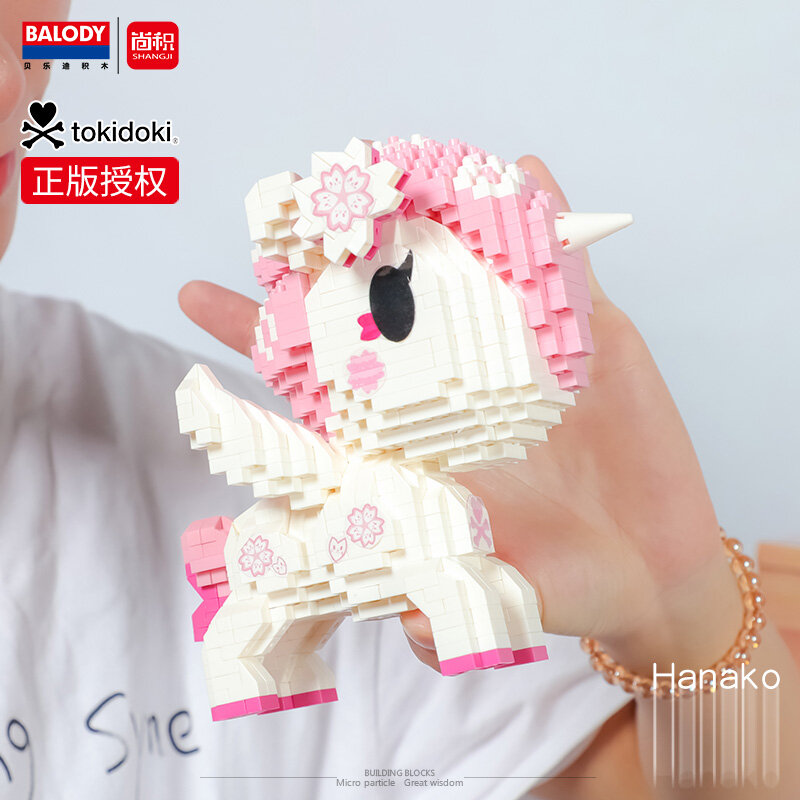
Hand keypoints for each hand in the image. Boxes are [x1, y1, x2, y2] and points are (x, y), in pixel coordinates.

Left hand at [179, 156, 740, 678]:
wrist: (654, 573)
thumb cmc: (567, 587)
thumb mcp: (500, 603)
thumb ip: (450, 614)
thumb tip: (411, 628)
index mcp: (413, 444)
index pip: (317, 385)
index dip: (256, 344)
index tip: (193, 299)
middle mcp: (454, 389)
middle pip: (379, 311)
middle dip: (333, 261)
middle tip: (298, 205)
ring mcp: (524, 358)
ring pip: (468, 276)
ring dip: (437, 223)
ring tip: (400, 170)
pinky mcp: (592, 345)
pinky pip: (568, 275)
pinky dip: (551, 224)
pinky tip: (529, 176)